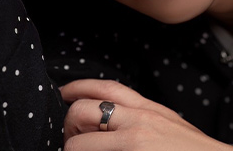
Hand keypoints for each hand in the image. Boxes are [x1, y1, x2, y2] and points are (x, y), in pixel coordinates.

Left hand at [60, 79, 232, 150]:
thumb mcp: (168, 123)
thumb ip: (142, 116)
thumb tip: (114, 117)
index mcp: (147, 108)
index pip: (106, 88)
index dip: (78, 87)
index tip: (64, 93)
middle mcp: (138, 120)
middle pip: (83, 110)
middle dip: (69, 126)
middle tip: (72, 139)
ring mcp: (133, 142)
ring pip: (79, 143)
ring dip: (72, 148)